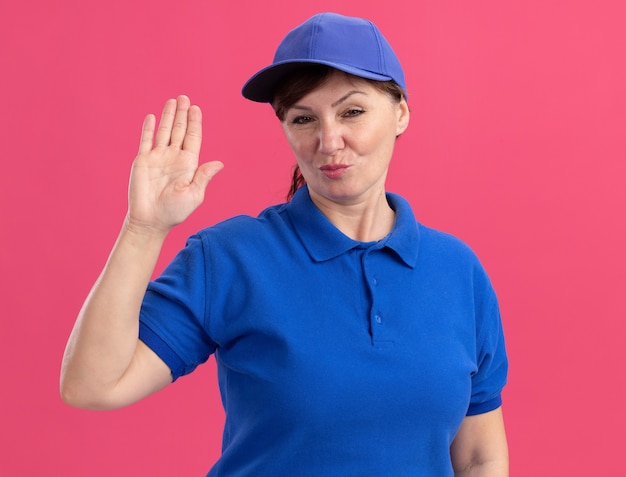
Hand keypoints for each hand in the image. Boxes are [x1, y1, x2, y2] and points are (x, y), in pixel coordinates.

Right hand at [127, 95, 223, 234]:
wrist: (151, 220)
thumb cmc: (175, 211)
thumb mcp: (194, 194)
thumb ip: (204, 176)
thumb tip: (219, 163)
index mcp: (189, 164)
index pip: (193, 138)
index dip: (195, 123)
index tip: (196, 108)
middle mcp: (174, 158)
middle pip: (179, 130)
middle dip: (182, 114)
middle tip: (184, 97)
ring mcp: (158, 158)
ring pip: (164, 131)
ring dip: (168, 116)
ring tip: (172, 101)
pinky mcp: (143, 161)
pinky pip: (146, 140)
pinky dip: (149, 128)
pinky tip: (152, 116)